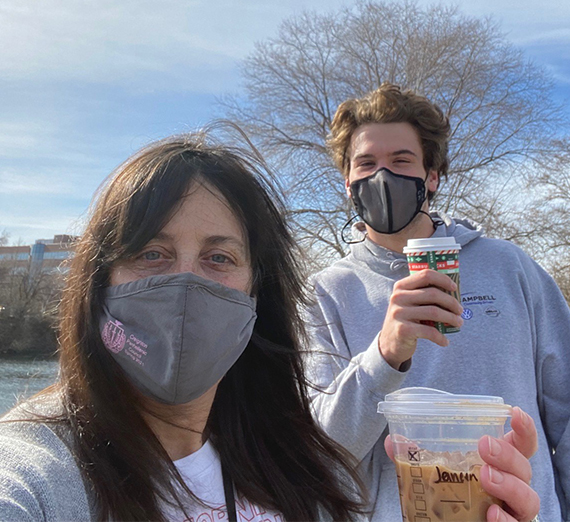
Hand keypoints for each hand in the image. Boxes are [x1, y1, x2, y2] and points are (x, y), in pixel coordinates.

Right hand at [378, 269, 462, 368]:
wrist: (389, 342)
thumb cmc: (406, 320)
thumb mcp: (409, 303)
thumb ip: (423, 295)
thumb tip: (453, 293)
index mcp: (401, 286)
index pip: (425, 275)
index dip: (443, 279)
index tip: (454, 288)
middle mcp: (398, 297)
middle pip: (433, 294)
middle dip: (452, 302)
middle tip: (460, 310)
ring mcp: (399, 313)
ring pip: (434, 312)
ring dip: (451, 318)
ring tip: (458, 323)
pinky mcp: (403, 329)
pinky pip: (429, 332)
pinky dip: (441, 337)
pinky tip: (445, 341)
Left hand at [383, 406, 539, 521]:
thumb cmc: (452, 491)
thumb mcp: (435, 470)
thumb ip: (417, 455)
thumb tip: (394, 441)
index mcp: (499, 463)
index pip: (522, 443)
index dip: (524, 428)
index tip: (514, 413)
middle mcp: (513, 485)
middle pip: (524, 467)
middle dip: (507, 454)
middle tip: (484, 446)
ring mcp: (513, 510)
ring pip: (528, 498)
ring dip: (510, 485)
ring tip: (486, 476)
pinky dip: (505, 521)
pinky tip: (491, 512)